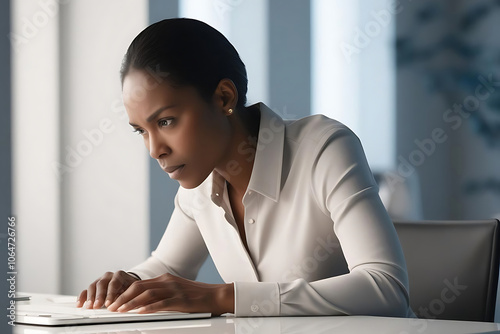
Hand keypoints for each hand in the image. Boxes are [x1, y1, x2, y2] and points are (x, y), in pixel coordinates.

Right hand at [77, 271, 139, 308]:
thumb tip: (122, 305)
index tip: (108, 304)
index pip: (114, 283)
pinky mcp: (93, 286)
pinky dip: (82, 297)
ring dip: (90, 297)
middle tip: (97, 306)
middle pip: (101, 284)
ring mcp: (100, 280)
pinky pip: (86, 290)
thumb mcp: (133, 291)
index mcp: (119, 275)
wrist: (128, 284)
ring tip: (89, 307)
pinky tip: (79, 304)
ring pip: (92, 286)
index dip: (110, 294)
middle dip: (99, 296)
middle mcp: (108, 276)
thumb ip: (127, 296)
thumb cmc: (131, 289)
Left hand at [106, 273, 233, 315]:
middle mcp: (167, 281)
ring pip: (147, 294)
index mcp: (165, 279)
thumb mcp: (176, 292)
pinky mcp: (181, 299)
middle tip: (111, 307)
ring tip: (120, 311)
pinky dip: (148, 308)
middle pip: (139, 287)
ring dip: (131, 303)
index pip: (138, 284)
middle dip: (122, 297)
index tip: (113, 301)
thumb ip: (160, 295)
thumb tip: (142, 304)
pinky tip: (140, 312)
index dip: (123, 292)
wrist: (216, 295)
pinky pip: (161, 303)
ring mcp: (174, 290)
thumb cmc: (196, 296)